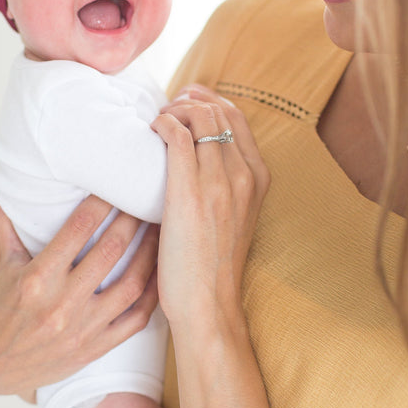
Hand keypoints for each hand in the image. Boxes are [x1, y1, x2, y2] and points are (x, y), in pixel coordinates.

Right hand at [0, 192, 158, 400]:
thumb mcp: (1, 266)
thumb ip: (6, 223)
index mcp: (36, 279)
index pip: (78, 228)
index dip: (101, 201)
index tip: (113, 183)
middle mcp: (62, 304)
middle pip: (110, 251)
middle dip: (131, 219)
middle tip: (143, 197)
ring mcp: (83, 329)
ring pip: (131, 283)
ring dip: (150, 251)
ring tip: (159, 227)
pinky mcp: (97, 347)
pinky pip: (136, 319)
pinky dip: (154, 294)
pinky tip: (161, 271)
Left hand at [152, 84, 269, 332]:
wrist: (209, 306)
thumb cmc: (212, 266)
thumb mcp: (234, 219)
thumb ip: (225, 186)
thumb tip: (197, 157)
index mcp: (258, 178)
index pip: (237, 118)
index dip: (209, 102)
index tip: (186, 104)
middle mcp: (244, 174)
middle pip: (219, 110)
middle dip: (189, 100)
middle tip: (166, 111)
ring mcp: (219, 182)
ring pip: (199, 116)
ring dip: (173, 110)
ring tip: (156, 123)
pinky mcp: (190, 192)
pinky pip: (177, 136)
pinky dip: (162, 124)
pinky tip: (149, 134)